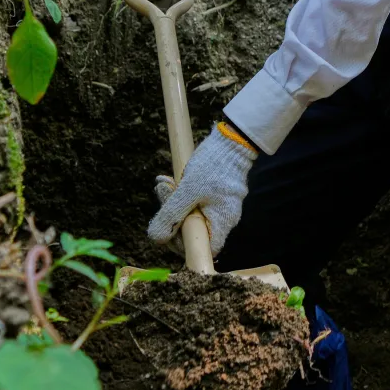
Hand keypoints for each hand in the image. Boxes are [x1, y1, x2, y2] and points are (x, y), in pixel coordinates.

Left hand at [148, 124, 257, 258]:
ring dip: (175, 202)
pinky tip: (171, 181)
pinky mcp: (217, 195)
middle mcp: (225, 219)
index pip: (202, 249)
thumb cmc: (213, 165)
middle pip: (194, 231)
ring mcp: (221, 206)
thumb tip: (156, 238)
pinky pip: (196, 202)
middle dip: (173, 216)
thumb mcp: (187, 190)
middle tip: (163, 193)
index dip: (183, 244)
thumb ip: (172, 214)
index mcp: (222, 222)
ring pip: (192, 214)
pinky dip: (182, 195)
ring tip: (165, 183)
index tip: (169, 228)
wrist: (232, 140)